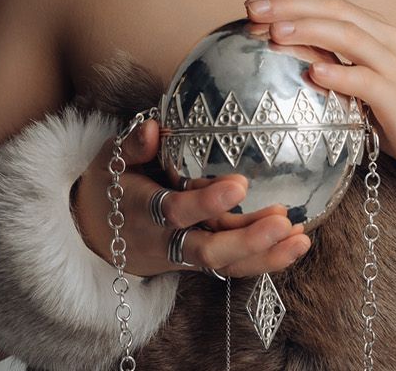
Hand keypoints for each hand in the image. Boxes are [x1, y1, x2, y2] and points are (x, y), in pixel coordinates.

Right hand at [71, 118, 311, 278]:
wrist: (95, 235)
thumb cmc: (110, 188)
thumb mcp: (111, 161)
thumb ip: (133, 146)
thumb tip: (156, 127)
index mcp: (144, 210)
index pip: (176, 211)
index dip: (207, 203)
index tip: (240, 185)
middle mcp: (164, 240)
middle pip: (208, 251)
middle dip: (247, 240)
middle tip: (283, 221)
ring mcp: (182, 258)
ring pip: (224, 266)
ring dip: (264, 255)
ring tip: (300, 237)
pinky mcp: (196, 265)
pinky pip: (231, 269)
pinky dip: (264, 260)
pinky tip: (294, 246)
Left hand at [245, 0, 395, 204]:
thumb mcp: (356, 83)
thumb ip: (329, 60)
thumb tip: (279, 48)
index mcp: (375, 31)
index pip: (327, 1)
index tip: (252, 5)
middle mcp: (386, 40)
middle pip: (334, 9)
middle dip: (290, 5)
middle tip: (251, 10)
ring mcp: (395, 66)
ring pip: (348, 35)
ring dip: (309, 30)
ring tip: (275, 32)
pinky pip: (366, 80)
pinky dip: (339, 73)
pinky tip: (313, 73)